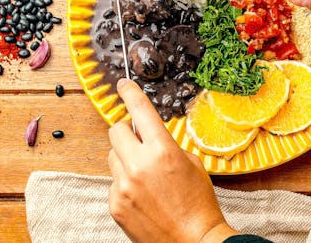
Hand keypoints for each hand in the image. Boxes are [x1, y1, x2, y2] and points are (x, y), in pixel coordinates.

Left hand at [108, 79, 237, 242]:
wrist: (193, 241)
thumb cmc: (198, 204)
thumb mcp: (191, 163)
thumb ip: (166, 145)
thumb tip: (149, 137)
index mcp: (162, 151)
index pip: (140, 111)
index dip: (130, 93)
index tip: (123, 84)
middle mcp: (139, 165)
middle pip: (116, 131)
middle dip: (126, 132)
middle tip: (138, 140)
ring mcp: (123, 186)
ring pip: (112, 157)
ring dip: (125, 159)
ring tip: (145, 176)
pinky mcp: (115, 204)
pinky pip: (113, 182)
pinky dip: (125, 183)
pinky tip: (143, 196)